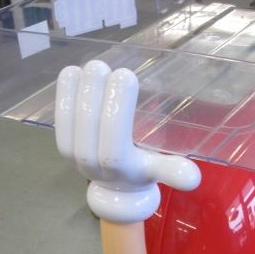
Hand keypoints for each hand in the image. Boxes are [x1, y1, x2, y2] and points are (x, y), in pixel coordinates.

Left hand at [55, 60, 200, 222]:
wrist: (117, 189)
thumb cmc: (142, 171)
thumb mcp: (160, 171)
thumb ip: (173, 172)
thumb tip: (194, 177)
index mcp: (119, 168)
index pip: (114, 139)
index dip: (117, 108)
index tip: (126, 75)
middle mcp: (92, 164)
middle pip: (90, 127)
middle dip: (94, 93)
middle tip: (103, 65)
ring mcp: (73, 156)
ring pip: (71, 122)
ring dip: (76, 91)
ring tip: (87, 65)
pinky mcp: (63, 146)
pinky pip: (60, 120)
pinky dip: (63, 96)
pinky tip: (70, 73)